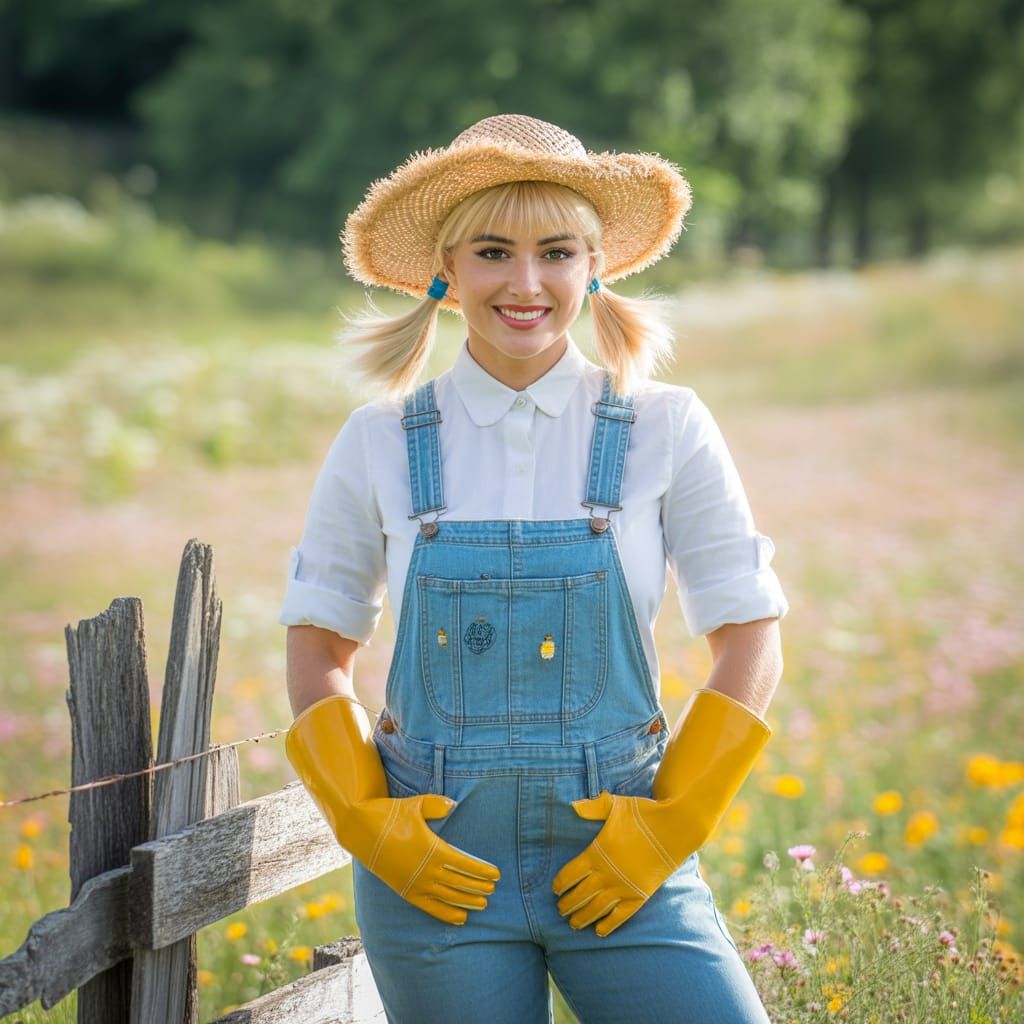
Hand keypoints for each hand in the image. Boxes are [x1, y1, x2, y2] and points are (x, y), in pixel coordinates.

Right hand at [342, 791, 500, 924]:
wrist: (363, 831)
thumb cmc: (392, 814)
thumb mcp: (416, 804)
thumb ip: (437, 805)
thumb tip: (453, 805)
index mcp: (432, 849)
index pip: (465, 864)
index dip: (482, 871)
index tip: (496, 874)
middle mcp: (426, 870)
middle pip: (460, 883)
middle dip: (479, 887)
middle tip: (493, 890)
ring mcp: (416, 884)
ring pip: (449, 897)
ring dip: (468, 901)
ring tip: (483, 904)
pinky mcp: (406, 892)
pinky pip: (431, 907)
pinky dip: (447, 914)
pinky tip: (461, 918)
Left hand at [552, 688, 770, 936]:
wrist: (675, 827)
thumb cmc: (644, 813)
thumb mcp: (616, 806)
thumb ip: (593, 808)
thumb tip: (571, 806)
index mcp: (597, 852)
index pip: (570, 874)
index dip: (560, 885)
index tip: (555, 890)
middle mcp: (607, 873)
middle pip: (580, 895)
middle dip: (567, 905)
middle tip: (560, 911)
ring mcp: (624, 886)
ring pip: (597, 908)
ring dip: (582, 918)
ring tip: (573, 924)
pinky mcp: (640, 894)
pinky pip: (621, 915)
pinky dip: (609, 924)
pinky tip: (599, 931)